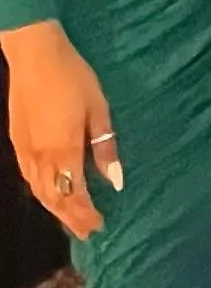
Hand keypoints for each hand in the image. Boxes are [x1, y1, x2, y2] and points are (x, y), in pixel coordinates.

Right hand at [3, 21, 121, 238]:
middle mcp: (41, 158)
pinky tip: (48, 193)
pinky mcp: (17, 143)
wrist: (35, 55)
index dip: (86, 215)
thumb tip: (115, 181)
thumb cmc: (73, 77)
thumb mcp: (99, 108)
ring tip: (71, 219)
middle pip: (54, 199)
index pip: (74, 195)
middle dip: (71, 218)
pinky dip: (40, 193)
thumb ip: (104, 146)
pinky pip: (28, 178)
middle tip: (87, 232)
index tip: (99, 227)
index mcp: (64, 151)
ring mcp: (25, 152)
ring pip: (38, 192)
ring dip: (55, 208)